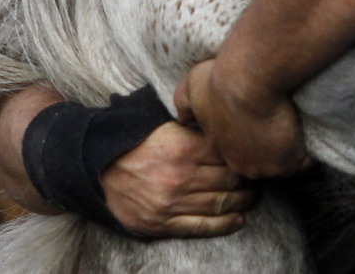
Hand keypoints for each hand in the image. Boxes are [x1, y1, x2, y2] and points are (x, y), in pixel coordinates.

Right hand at [101, 121, 253, 236]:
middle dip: (247, 180)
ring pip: (220, 204)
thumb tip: (224, 129)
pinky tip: (238, 219)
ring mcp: (173, 203)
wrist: (98, 169)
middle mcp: (181, 176)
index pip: (226, 154)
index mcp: (183, 148)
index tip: (250, 155)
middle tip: (256, 177)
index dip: (242, 155)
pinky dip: (225, 225)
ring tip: (250, 196)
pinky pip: (202, 226)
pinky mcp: (164, 223)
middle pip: (229, 180)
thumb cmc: (135, 144)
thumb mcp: (164, 127)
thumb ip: (194, 131)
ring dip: (241, 201)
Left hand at [174, 60, 311, 178]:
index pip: (240, 153)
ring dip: (289, 149)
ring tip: (294, 128)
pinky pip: (305, 161)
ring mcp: (267, 167)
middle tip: (278, 125)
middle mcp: (243, 164)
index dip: (251, 138)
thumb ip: (185, 103)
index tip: (259, 123)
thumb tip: (182, 116)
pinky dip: (308, 149)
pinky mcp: (290, 162)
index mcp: (222, 150)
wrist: (250, 77)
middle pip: (261, 163)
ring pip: (282, 163)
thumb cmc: (219, 79)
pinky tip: (307, 131)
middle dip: (270, 149)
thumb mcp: (192, 88)